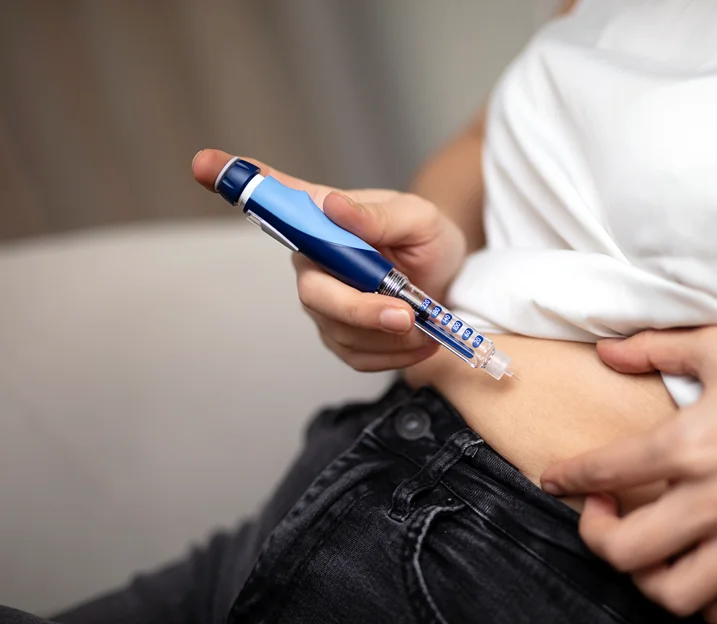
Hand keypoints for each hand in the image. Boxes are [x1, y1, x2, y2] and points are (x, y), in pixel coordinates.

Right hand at [192, 149, 468, 370]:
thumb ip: (381, 216)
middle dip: (361, 310)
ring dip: (391, 337)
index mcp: (324, 219)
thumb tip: (333, 206)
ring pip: (341, 332)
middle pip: (315, 293)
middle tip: (406, 315)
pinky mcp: (340, 336)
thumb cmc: (427, 238)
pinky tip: (420, 340)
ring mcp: (324, 302)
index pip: (272, 198)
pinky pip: (358, 357)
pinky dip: (395, 355)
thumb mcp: (418, 219)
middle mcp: (314, 260)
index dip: (234, 180)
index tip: (201, 162)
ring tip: (427, 324)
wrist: (447, 277)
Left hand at [541, 327, 716, 623]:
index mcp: (690, 443)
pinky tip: (702, 579)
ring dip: (647, 577)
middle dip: (596, 535)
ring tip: (648, 549)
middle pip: (627, 550)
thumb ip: (653, 349)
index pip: (606, 471)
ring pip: (677, 594)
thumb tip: (606, 352)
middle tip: (600, 513)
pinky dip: (713, 609)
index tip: (557, 479)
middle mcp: (715, 499)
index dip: (568, 478)